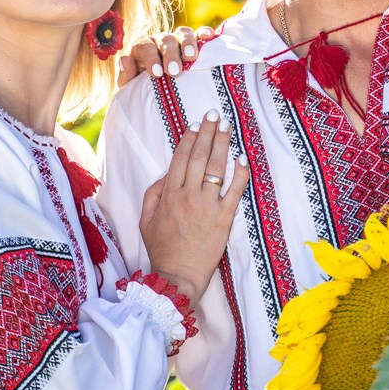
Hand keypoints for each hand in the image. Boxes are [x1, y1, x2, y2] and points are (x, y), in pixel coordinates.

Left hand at [117, 27, 202, 86]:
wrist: (156, 93)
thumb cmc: (143, 90)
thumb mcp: (130, 87)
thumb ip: (126, 75)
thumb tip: (125, 60)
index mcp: (142, 48)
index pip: (144, 46)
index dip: (150, 58)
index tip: (157, 74)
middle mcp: (159, 40)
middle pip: (165, 40)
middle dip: (170, 55)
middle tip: (174, 71)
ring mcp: (177, 40)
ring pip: (182, 33)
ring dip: (187, 43)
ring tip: (191, 56)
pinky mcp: (193, 42)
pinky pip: (199, 34)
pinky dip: (204, 33)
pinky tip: (209, 36)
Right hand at [138, 114, 249, 304]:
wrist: (178, 275)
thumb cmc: (162, 248)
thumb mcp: (146, 219)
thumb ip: (153, 193)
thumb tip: (167, 172)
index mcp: (169, 194)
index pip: (180, 158)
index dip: (189, 138)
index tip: (196, 124)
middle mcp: (188, 196)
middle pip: (199, 156)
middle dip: (207, 132)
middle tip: (214, 114)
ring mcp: (207, 206)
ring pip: (216, 168)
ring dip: (222, 143)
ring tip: (227, 126)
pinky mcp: (224, 218)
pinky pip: (235, 190)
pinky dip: (240, 172)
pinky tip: (242, 157)